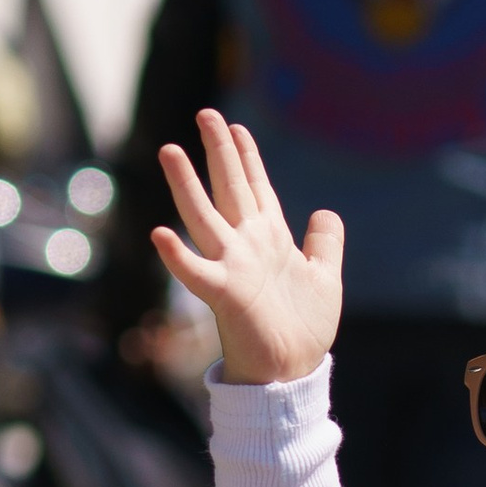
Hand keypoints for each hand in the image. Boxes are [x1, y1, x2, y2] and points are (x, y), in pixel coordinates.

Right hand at [150, 106, 342, 386]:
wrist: (293, 373)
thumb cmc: (304, 329)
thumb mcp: (325, 278)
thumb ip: (325, 244)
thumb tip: (325, 212)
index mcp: (270, 240)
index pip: (256, 188)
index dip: (247, 158)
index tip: (237, 127)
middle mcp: (247, 246)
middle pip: (229, 189)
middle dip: (218, 152)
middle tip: (206, 113)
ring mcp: (233, 268)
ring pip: (204, 217)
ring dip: (186, 185)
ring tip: (171, 151)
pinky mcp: (224, 295)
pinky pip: (196, 272)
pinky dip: (178, 255)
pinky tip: (160, 233)